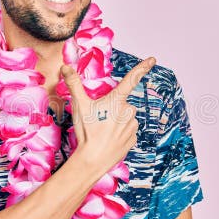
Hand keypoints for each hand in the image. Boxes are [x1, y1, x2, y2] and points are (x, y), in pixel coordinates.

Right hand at [60, 56, 155, 173]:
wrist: (93, 159)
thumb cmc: (87, 131)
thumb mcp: (79, 105)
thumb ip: (74, 84)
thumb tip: (65, 67)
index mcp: (117, 100)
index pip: (132, 78)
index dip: (143, 67)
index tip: (153, 59)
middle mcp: (128, 111)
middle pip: (121, 103)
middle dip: (112, 108)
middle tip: (98, 119)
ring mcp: (132, 126)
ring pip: (125, 118)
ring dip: (116, 121)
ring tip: (102, 131)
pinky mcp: (133, 139)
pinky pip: (127, 131)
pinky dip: (119, 133)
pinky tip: (109, 139)